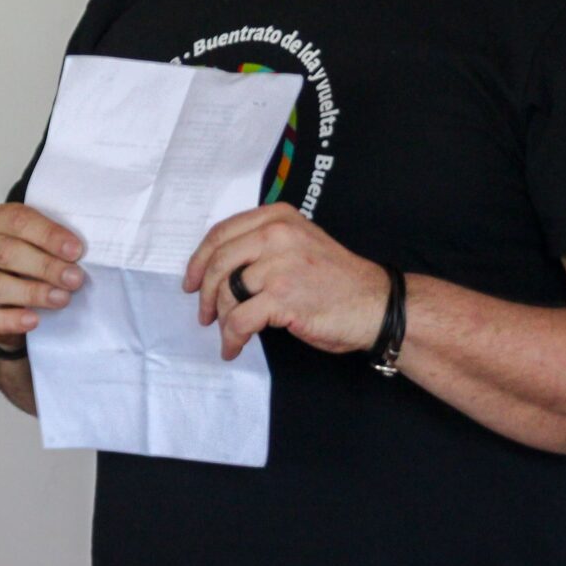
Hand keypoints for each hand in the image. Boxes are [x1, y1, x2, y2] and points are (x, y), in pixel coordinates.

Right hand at [0, 203, 86, 350]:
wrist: (8, 297)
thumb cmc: (28, 261)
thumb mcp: (40, 243)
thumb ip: (54, 244)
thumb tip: (83, 253)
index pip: (19, 221)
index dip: (49, 235)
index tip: (76, 250)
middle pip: (6, 252)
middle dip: (45, 266)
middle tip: (74, 278)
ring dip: (32, 292)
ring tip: (61, 299)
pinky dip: (10, 320)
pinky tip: (33, 320)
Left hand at [184, 204, 388, 361]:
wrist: (374, 304)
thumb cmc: (338, 280)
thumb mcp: (300, 243)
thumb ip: (264, 244)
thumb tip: (219, 268)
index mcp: (278, 218)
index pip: (221, 233)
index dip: (199, 260)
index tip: (190, 281)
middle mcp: (277, 235)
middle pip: (218, 263)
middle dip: (204, 293)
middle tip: (203, 313)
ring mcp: (279, 265)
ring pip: (226, 293)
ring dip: (221, 319)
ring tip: (228, 333)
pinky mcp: (282, 297)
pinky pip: (239, 320)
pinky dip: (231, 338)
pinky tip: (234, 347)